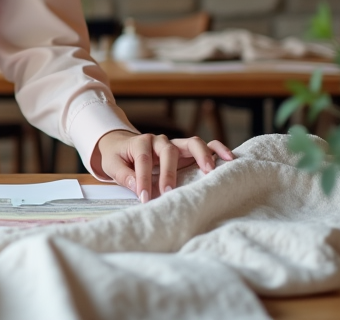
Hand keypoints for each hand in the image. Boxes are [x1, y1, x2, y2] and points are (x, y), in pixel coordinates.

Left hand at [95, 130, 233, 202]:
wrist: (123, 145)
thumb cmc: (118, 156)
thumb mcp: (112, 164)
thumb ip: (123, 175)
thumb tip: (137, 187)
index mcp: (140, 142)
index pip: (143, 159)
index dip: (144, 179)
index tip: (144, 198)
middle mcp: (160, 141)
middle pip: (168, 151)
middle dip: (169, 172)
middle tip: (168, 191)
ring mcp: (176, 144)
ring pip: (192, 143)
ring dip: (202, 156)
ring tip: (210, 171)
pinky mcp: (187, 151)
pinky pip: (205, 145)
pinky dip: (217, 149)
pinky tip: (228, 158)